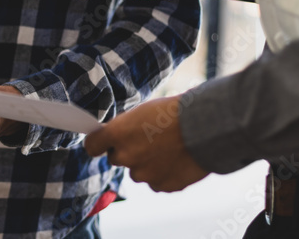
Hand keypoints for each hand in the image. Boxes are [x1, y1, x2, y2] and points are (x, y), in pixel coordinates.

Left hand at [84, 96, 208, 191]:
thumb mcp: (142, 112)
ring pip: (138, 172)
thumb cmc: (175, 113)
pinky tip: (177, 160)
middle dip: (128, 152)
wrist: (206, 127)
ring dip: (147, 164)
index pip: (92, 146)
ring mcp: (144, 174)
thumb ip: (125, 128)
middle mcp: (126, 157)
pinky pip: (156, 182)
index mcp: (117, 134)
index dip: (98, 144)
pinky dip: (164, 174)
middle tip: (148, 140)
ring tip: (168, 149)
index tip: (103, 143)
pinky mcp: (161, 185)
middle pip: (116, 159)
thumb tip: (118, 137)